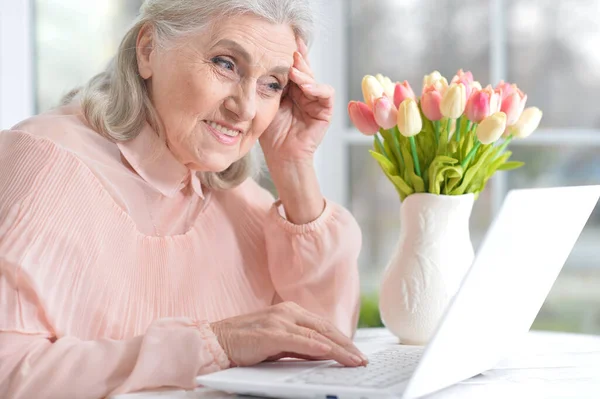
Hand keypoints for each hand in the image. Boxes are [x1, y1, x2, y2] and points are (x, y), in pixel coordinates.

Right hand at [210, 302, 367, 366]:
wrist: (215, 340)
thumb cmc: (244, 343)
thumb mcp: (277, 343)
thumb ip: (298, 346)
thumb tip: (323, 353)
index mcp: (289, 311)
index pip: (323, 326)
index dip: (342, 339)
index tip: (356, 353)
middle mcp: (287, 312)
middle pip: (325, 328)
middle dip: (346, 345)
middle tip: (362, 359)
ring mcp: (278, 321)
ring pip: (316, 335)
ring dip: (339, 349)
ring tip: (354, 360)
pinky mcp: (269, 333)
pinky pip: (298, 341)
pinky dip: (315, 347)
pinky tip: (329, 352)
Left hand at [259, 37, 333, 164]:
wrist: (281, 156)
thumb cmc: (271, 135)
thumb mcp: (267, 104)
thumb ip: (269, 85)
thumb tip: (262, 61)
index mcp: (290, 90)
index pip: (291, 69)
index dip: (288, 55)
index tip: (282, 40)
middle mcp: (304, 93)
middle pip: (304, 70)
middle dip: (298, 59)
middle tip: (289, 51)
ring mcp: (315, 101)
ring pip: (314, 79)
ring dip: (305, 73)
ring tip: (293, 70)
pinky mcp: (325, 111)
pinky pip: (326, 93)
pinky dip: (317, 87)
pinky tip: (305, 86)